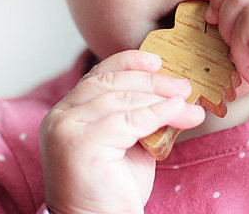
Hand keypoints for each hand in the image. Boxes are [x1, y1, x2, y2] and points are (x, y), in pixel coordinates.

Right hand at [39, 50, 204, 213]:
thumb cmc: (114, 188)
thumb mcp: (129, 140)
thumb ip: (139, 113)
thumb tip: (175, 91)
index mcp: (67, 112)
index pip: (98, 75)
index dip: (128, 62)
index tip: (157, 60)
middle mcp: (60, 117)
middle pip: (110, 82)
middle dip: (151, 81)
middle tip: (184, 86)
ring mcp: (66, 129)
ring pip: (121, 100)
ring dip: (161, 98)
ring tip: (187, 103)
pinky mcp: (79, 144)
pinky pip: (128, 120)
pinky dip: (158, 113)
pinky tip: (178, 112)